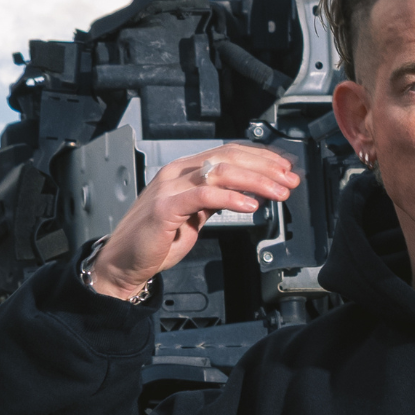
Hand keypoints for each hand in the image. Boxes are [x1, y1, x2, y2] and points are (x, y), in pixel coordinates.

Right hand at [88, 141, 301, 297]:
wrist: (124, 261)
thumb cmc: (157, 240)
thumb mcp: (195, 215)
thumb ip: (215, 200)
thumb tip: (246, 192)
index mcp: (187, 171)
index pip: (230, 153)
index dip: (261, 159)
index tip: (285, 170)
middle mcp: (179, 172)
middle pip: (230, 157)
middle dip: (265, 167)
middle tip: (290, 179)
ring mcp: (171, 186)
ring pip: (222, 171)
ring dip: (256, 181)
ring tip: (278, 192)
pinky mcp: (166, 206)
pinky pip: (205, 195)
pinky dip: (231, 198)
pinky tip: (251, 205)